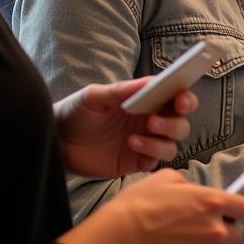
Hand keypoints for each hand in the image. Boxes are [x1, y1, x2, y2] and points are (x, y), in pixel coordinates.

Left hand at [54, 78, 198, 176]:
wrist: (58, 142)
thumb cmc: (76, 112)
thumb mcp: (94, 96)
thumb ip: (121, 90)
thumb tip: (150, 81)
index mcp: (146, 100)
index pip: (176, 97)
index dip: (185, 97)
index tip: (181, 100)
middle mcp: (151, 120)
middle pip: (181, 123)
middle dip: (175, 122)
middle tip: (153, 120)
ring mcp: (146, 142)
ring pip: (172, 144)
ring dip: (162, 140)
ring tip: (135, 135)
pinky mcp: (136, 162)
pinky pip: (156, 161)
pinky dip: (150, 153)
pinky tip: (131, 145)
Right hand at [107, 170, 243, 243]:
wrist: (121, 235)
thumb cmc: (142, 202)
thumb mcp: (167, 178)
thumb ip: (189, 185)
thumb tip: (192, 192)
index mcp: (212, 201)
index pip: (243, 207)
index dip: (235, 207)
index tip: (227, 208)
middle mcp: (214, 228)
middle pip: (238, 234)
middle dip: (225, 230)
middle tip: (205, 226)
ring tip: (183, 239)